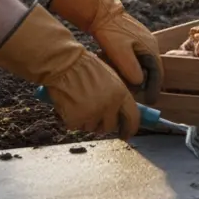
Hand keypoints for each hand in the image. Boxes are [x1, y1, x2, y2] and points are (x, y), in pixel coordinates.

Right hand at [0, 4, 139, 138]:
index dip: (130, 128)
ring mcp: (92, 113)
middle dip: (103, 123)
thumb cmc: (86, 68)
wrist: (65, 64)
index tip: (127, 134)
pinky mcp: (75, 119)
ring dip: (87, 120)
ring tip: (81, 103)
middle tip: (95, 115)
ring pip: (92, 127)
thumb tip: (122, 114)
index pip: (133, 117)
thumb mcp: (112, 78)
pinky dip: (73, 119)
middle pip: (110, 126)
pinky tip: (70, 106)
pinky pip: (76, 126)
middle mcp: (109, 106)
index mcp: (121, 94)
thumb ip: (118, 96)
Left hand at [48, 0, 162, 102]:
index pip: (157, 73)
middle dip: (144, 83)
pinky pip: (135, 58)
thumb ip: (131, 68)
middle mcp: (150, 45)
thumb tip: (140, 83)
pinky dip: (129, 67)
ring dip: (135, 75)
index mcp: (150, 48)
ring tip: (125, 84)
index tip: (151, 101)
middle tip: (136, 95)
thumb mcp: (119, 52)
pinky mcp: (133, 40)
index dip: (154, 88)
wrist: (101, 12)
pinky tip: (118, 70)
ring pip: (142, 64)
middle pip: (151, 69)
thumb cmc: (110, 32)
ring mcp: (143, 41)